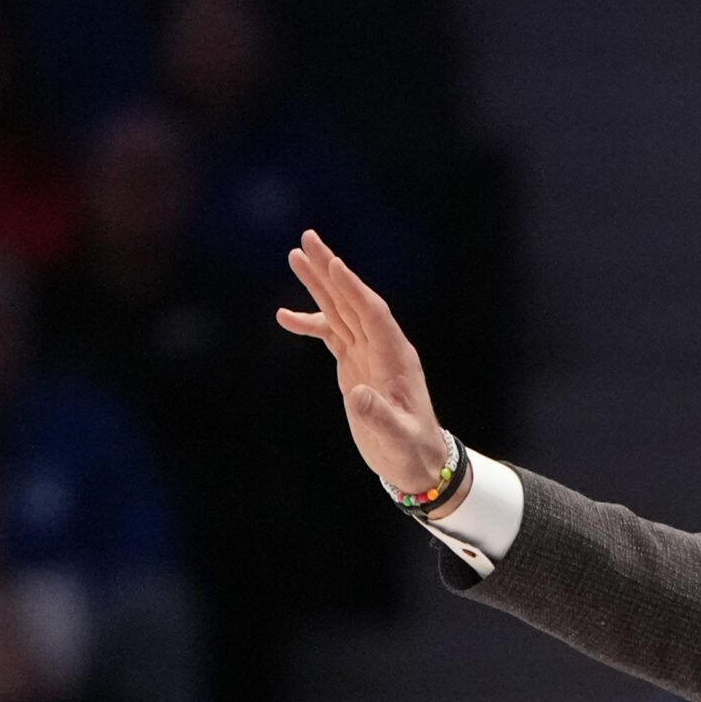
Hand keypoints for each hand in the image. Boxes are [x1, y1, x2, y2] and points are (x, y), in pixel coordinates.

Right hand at [276, 230, 449, 494]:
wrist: (417, 462)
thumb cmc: (411, 451)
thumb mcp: (397, 438)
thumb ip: (378, 417)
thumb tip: (358, 395)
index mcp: (396, 358)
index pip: (373, 314)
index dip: (353, 289)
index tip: (334, 263)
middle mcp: (383, 348)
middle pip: (354, 301)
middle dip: (331, 270)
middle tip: (308, 239)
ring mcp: (369, 354)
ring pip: (341, 311)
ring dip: (320, 285)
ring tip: (295, 257)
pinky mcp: (356, 365)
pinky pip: (331, 334)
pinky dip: (310, 323)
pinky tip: (284, 316)